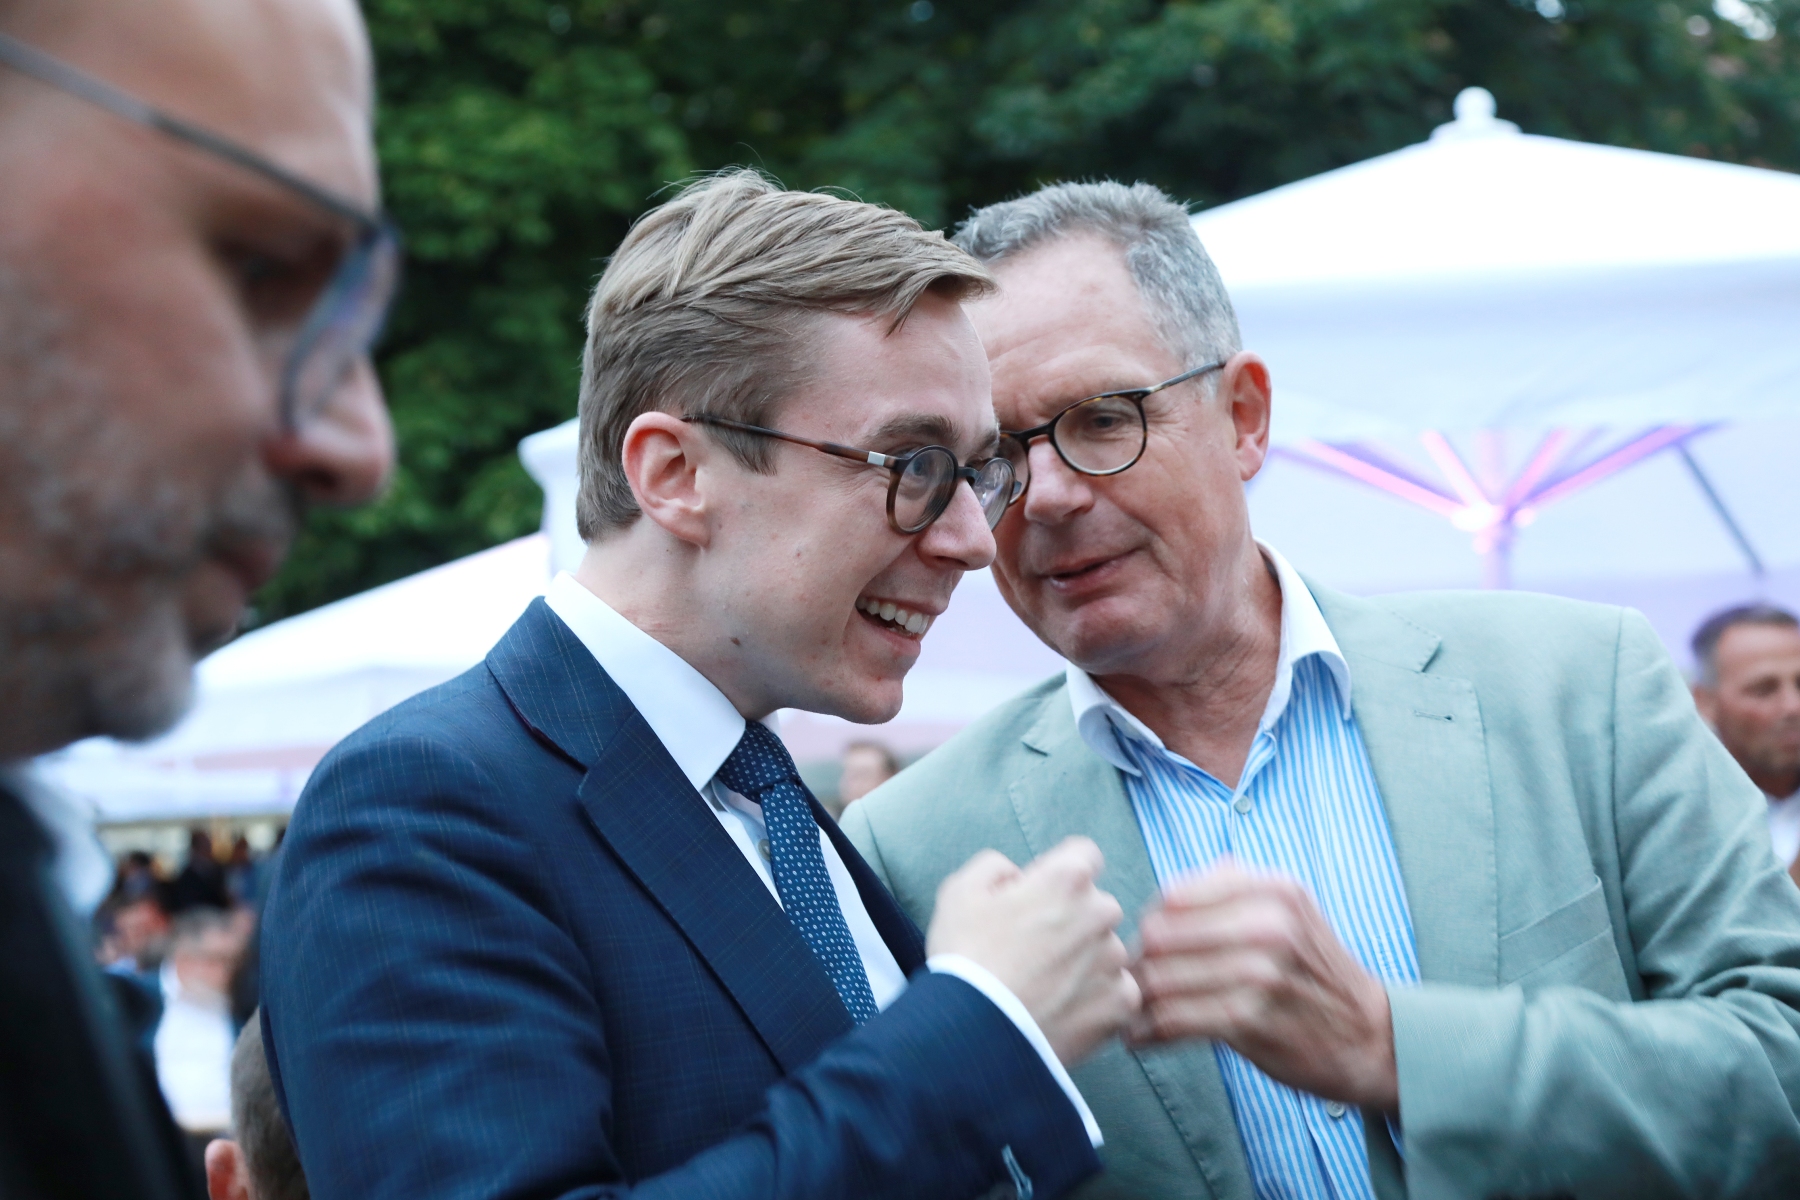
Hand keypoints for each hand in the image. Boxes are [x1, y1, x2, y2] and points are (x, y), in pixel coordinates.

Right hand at [927, 837, 1140, 1064]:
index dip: (1058, 873)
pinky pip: (1117, 992)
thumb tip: (1017, 876)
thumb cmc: (965, 959)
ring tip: (1044, 988)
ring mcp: (1115, 960)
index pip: (1084, 855)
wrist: (974, 1035)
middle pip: (1097, 906)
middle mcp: (1101, 913)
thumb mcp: (960, 891)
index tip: (1039, 897)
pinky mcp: (1121, 1004)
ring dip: (1085, 962)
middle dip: (1073, 920)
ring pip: (1106, 951)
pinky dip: (1095, 1000)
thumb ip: (995, 866)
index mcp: (1067, 879)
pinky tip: (1061, 1010)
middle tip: (1035, 950)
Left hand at [1129, 862, 1397, 1111]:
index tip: (1148, 947)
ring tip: (1130, 1013)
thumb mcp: (1291, 911)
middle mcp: (1268, 924)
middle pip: (1160, 935)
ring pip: (1161, 978)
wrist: (1372, 1037)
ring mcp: (1261, 973)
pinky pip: (1174, 1019)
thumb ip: (1233, 889)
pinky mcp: (1251, 1020)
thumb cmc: (1316, 973)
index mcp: (1273, 889)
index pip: (1174, 896)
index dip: (1150, 922)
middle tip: (1130, 983)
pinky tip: (1142, 1037)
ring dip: (1136, 1001)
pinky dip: (1148, 1031)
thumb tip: (1170, 890)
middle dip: (1136, 962)